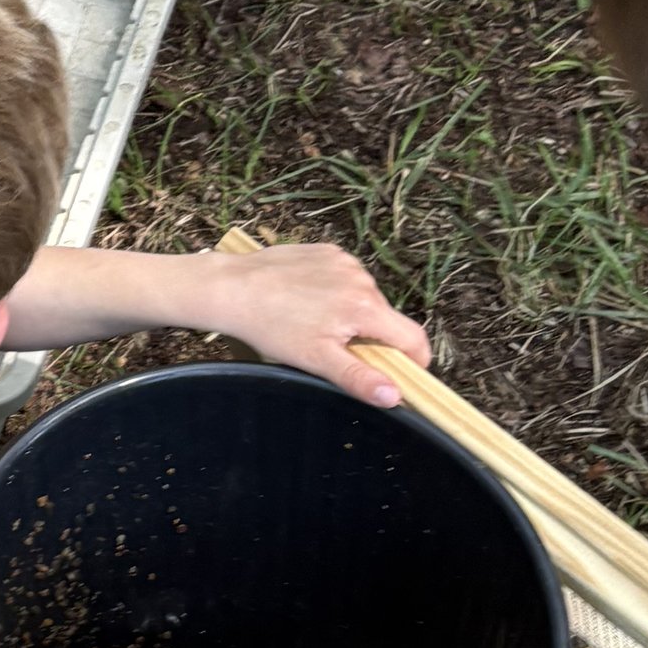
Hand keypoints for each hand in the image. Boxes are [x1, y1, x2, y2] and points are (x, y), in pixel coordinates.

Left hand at [183, 242, 429, 407]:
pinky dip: (337, 292)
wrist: (232, 288)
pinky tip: (307, 301)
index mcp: (365, 308)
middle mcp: (362, 279)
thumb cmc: (271, 326)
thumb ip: (358, 377)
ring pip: (366, 298)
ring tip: (315, 324)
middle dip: (373, 338)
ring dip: (353, 315)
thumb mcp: (316, 359)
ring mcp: (345, 261)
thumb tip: (394, 395)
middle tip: (338, 351)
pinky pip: (346, 277)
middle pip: (387, 318)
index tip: (402, 374)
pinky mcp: (328, 251)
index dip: (414, 361)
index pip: (413, 338)